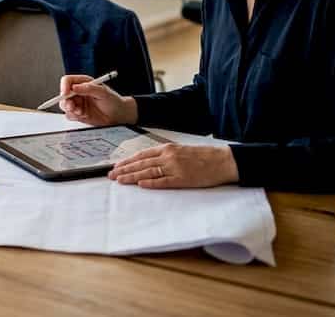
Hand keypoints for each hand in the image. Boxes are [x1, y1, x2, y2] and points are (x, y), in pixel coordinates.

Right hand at [59, 74, 136, 125]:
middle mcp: (78, 92)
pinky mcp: (78, 114)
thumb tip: (75, 87)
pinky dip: (74, 116)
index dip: (64, 86)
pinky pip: (69, 115)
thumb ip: (89, 89)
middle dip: (66, 101)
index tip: (66, 93)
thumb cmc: (114, 101)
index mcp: (83, 83)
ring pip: (64, 105)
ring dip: (70, 110)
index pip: (67, 81)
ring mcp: (78, 103)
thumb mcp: (103, 93)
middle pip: (63, 94)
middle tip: (72, 107)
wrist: (118, 116)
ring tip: (81, 112)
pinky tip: (83, 116)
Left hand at [107, 144, 238, 188]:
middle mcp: (168, 156)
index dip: (128, 161)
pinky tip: (140, 185)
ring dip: (132, 176)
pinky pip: (163, 182)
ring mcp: (175, 168)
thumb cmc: (203, 156)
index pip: (142, 155)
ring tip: (120, 180)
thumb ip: (165, 155)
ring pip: (148, 172)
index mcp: (168, 148)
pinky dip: (151, 183)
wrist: (223, 160)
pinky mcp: (183, 179)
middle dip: (124, 169)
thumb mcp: (181, 151)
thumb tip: (148, 161)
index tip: (116, 166)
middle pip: (141, 163)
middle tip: (111, 175)